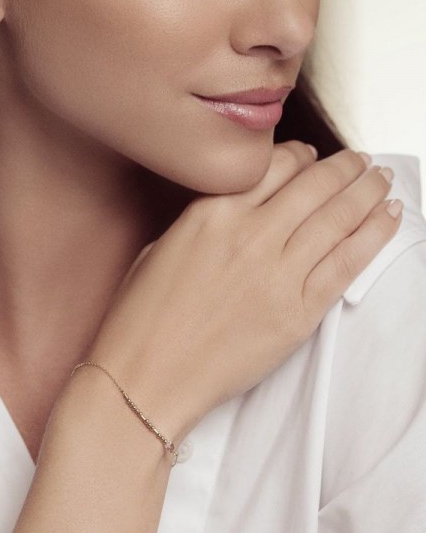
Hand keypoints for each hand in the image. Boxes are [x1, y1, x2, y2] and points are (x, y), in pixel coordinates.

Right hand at [87, 143, 400, 440]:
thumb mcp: (165, 244)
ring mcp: (277, 273)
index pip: (275, 165)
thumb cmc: (144, 315)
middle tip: (362, 161)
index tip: (313, 157)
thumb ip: (209, 218)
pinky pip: (347, 263)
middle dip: (346, 168)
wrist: (146, 376)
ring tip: (383, 179)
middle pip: (315, 184)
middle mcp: (250, 233)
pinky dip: (374, 235)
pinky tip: (389, 216)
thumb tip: (245, 206)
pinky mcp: (297, 312)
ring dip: (368, 192)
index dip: (303, 155)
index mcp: (212, 212)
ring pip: (338, 217)